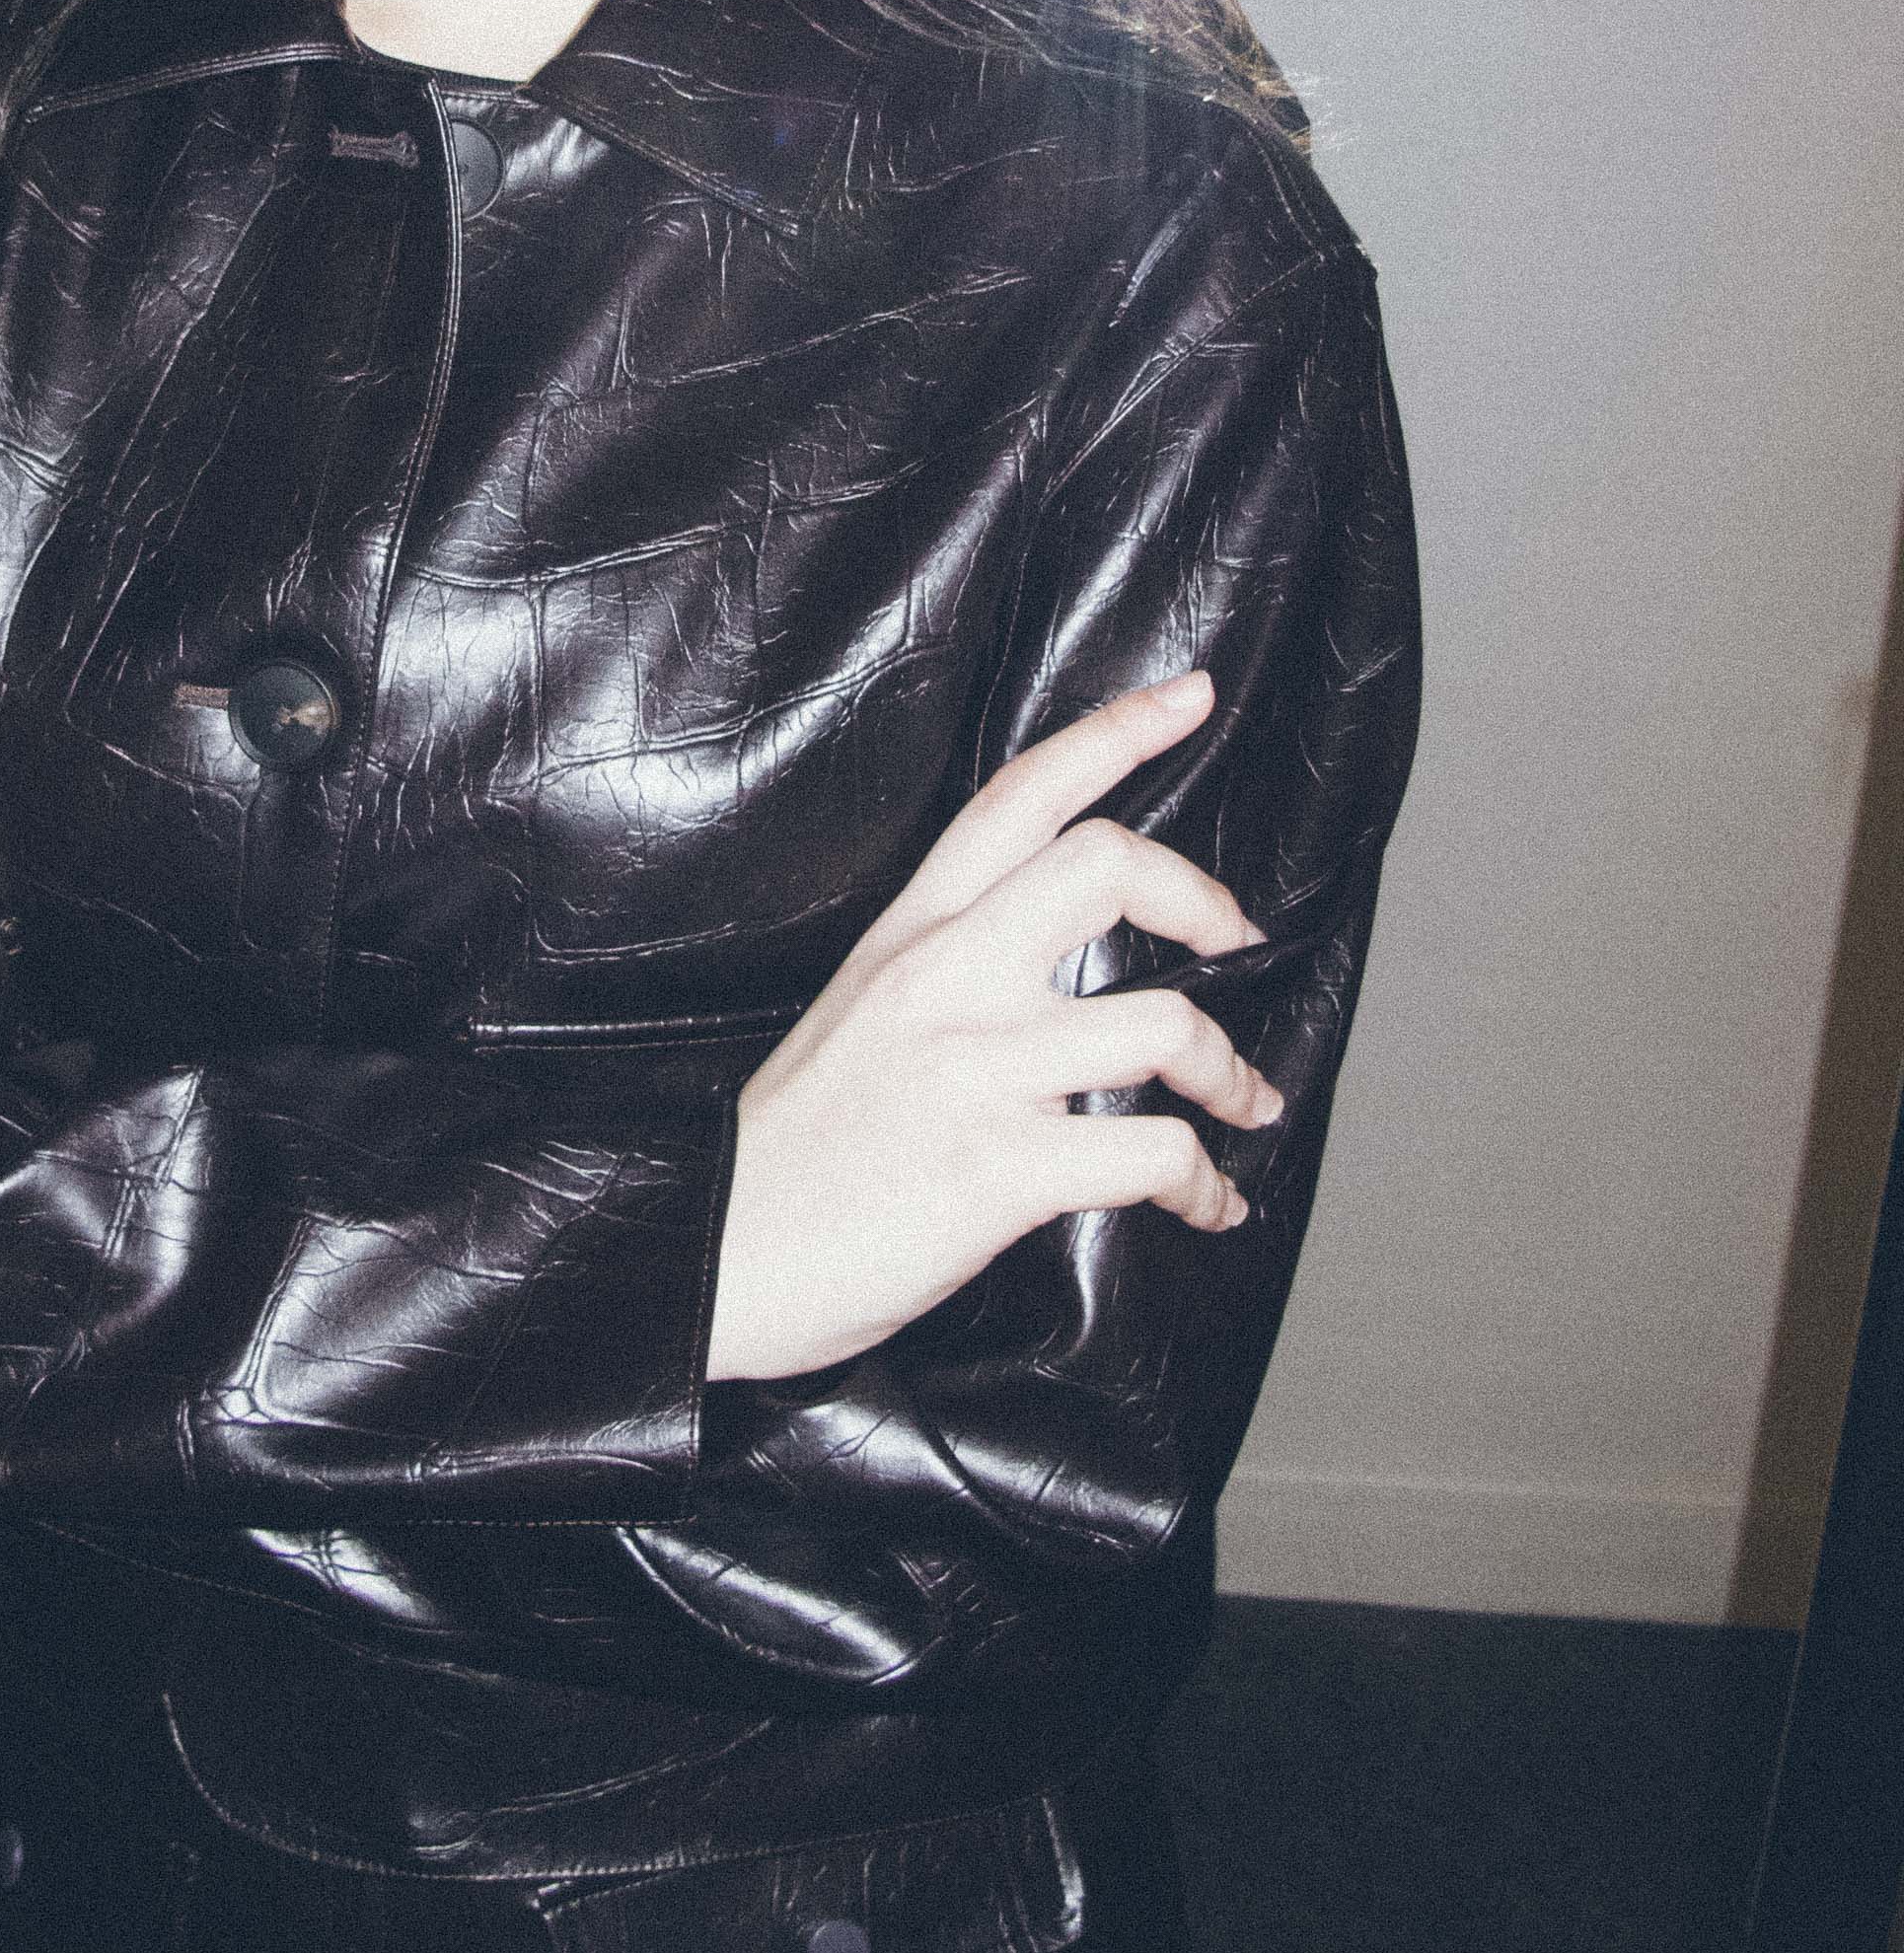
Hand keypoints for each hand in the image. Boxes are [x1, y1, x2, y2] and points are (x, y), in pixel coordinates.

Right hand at [705, 671, 1278, 1381]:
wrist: (715, 1254)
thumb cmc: (794, 1150)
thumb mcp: (860, 1012)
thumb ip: (946, 969)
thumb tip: (1048, 972)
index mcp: (910, 934)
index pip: (1019, 797)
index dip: (1116, 734)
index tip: (1190, 698)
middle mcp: (944, 979)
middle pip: (1107, 865)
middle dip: (1202, 899)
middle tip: (1233, 939)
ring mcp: (974, 1069)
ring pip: (1163, 1022)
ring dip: (1229, 1072)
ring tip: (1238, 1104)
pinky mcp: (999, 1168)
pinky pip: (1154, 1153)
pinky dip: (1205, 1183)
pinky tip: (1206, 1204)